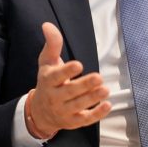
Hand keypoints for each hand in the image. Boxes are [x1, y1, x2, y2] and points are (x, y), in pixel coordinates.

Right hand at [27, 22, 110, 138]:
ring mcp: (64, 111)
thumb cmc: (47, 82)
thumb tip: (47, 25)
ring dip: (92, 98)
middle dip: (84, 86)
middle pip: (70, 92)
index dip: (66, 71)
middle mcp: (54, 97)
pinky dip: (97, 114)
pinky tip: (108, 105)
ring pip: (78, 106)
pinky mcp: (73, 122)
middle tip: (98, 77)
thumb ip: (52, 44)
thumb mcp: (46, 63)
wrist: (40, 112)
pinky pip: (85, 120)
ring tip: (105, 90)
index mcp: (48, 81)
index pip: (56, 77)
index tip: (78, 64)